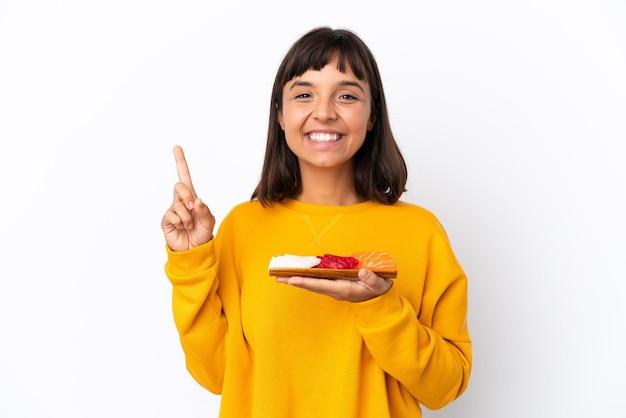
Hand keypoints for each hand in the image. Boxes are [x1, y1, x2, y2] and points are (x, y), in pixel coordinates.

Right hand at [161, 145, 214, 250]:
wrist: (194, 249)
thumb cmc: (202, 232)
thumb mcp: (209, 220)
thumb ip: (204, 209)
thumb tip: (196, 200)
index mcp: (191, 196)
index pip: (185, 176)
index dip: (180, 162)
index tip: (177, 147)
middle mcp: (180, 200)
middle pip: (180, 185)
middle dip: (188, 195)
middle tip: (193, 207)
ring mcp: (172, 209)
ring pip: (179, 204)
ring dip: (188, 217)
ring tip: (189, 225)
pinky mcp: (166, 220)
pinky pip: (173, 216)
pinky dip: (181, 223)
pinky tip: (181, 228)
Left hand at [276, 268, 392, 301]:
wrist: (378, 299)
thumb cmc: (378, 290)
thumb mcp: (379, 284)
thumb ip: (372, 279)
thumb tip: (363, 271)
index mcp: (344, 289)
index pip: (321, 285)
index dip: (306, 281)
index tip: (292, 278)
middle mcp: (335, 290)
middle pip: (311, 286)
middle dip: (295, 281)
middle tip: (278, 277)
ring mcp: (333, 288)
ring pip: (312, 284)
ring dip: (297, 280)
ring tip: (282, 275)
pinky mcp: (334, 285)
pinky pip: (317, 281)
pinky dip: (306, 277)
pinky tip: (298, 273)